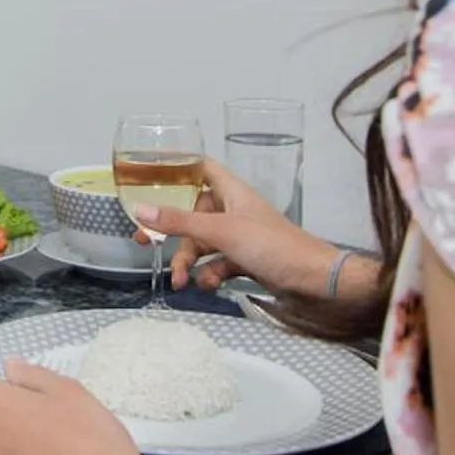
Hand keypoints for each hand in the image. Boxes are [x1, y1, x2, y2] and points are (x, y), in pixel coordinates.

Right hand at [135, 156, 334, 294]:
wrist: (314, 282)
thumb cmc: (273, 246)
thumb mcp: (222, 231)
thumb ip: (180, 222)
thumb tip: (140, 209)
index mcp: (231, 192)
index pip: (200, 168)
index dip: (177, 168)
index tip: (148, 176)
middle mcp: (234, 210)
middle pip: (193, 213)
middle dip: (172, 231)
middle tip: (145, 241)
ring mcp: (241, 237)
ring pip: (203, 243)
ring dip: (188, 261)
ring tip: (180, 281)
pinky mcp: (246, 260)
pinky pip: (217, 263)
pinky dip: (209, 274)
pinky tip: (208, 285)